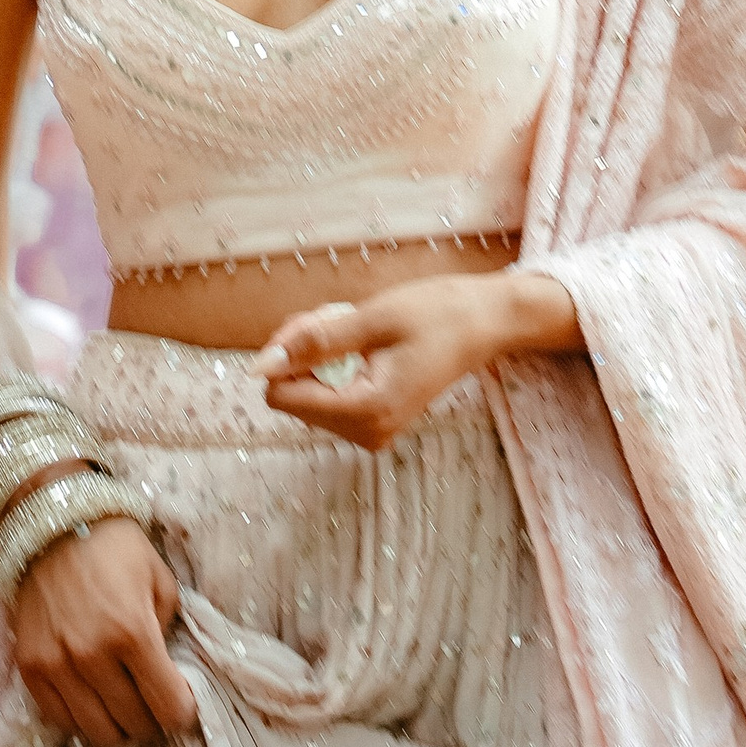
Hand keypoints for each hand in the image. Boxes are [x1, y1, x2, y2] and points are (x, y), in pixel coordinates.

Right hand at [9, 513, 196, 746]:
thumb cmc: (114, 548)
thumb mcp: (160, 579)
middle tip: (152, 701)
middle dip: (152, 720)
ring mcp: (57, 665)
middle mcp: (92, 656)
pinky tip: (92, 699)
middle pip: (135, 725)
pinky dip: (82, 719)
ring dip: (118, 726)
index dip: (182, 713)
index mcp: (133, 632)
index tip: (182, 703)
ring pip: (98, 732)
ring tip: (123, 705)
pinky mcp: (30, 667)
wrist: (51, 525)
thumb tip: (169, 673)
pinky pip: (60, 720)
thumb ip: (168, 629)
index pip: (169, 707)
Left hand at [254, 273, 514, 451]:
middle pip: (294, 394)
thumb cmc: (435, 314)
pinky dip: (333, 363)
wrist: (483, 322)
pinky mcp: (374, 421)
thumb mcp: (371, 319)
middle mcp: (367, 432)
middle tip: (341, 317)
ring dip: (319, 354)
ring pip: (309, 393)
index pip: (283, 396)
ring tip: (356, 328)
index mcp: (367, 412)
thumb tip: (262, 366)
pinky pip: (330, 394)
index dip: (288, 352)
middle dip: (305, 351)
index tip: (318, 320)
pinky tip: (360, 344)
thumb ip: (314, 343)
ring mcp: (371, 431)